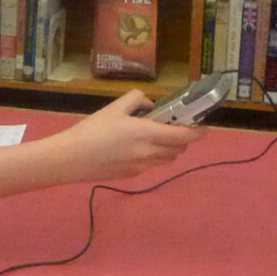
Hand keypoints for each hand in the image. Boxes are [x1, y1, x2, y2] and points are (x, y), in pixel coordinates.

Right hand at [53, 89, 205, 182]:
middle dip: (183, 138)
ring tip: (156, 136)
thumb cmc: (92, 130)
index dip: (198, 132)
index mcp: (146, 133)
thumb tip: (150, 106)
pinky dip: (154, 155)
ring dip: (170, 148)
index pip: (184, 136)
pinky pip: (153, 164)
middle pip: (179, 149)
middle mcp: (149, 153)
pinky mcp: (133, 175)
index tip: (204, 126)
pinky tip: (137, 147)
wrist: (71, 159)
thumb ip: (137, 100)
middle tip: (175, 126)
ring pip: (168, 159)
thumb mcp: (114, 107)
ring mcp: (142, 167)